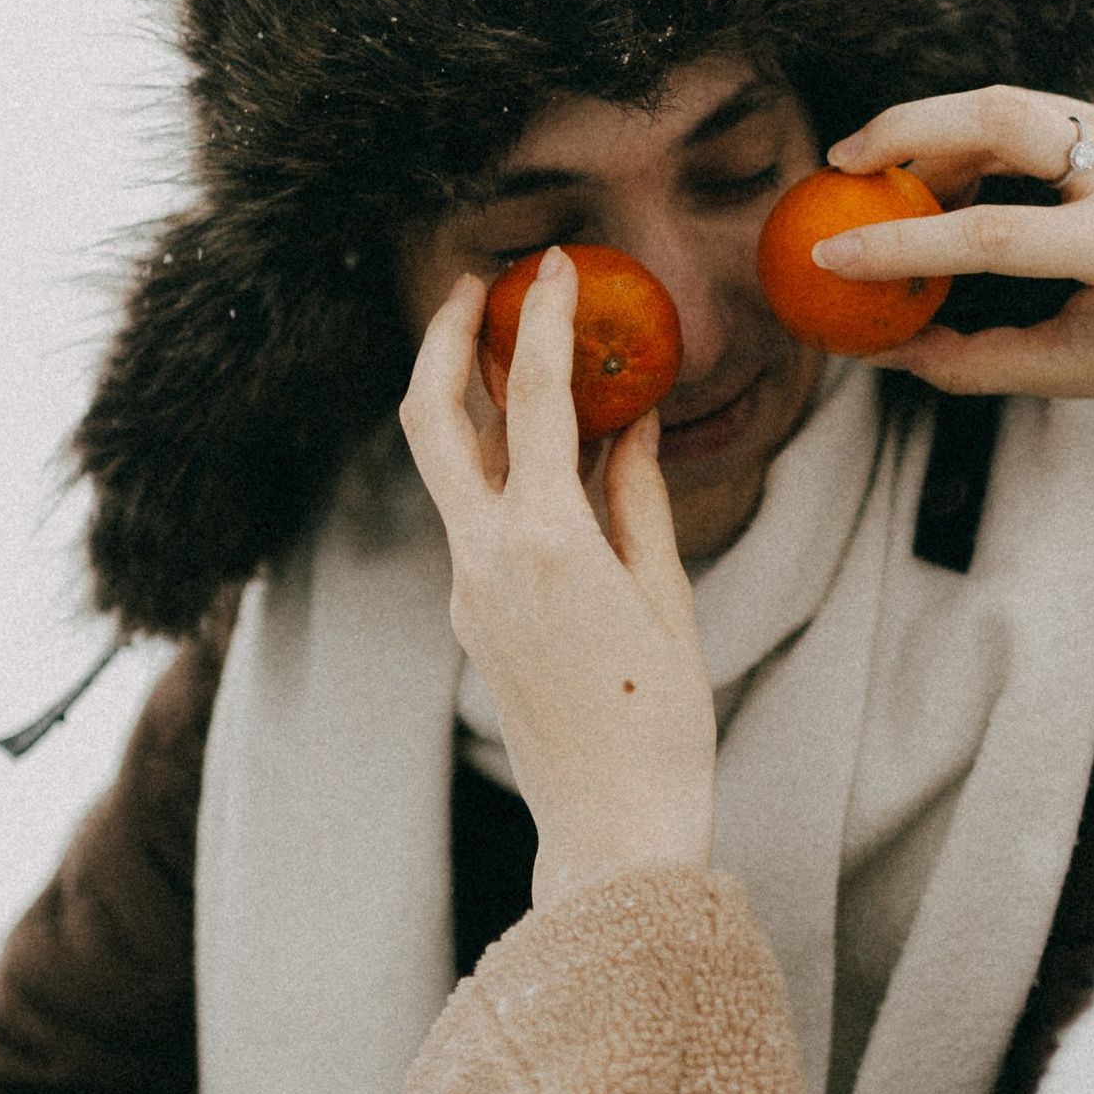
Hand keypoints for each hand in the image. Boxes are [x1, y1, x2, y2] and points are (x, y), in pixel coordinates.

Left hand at [399, 251, 716, 906]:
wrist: (611, 826)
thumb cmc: (662, 721)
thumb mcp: (665, 597)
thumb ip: (637, 498)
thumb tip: (626, 422)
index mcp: (546, 544)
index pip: (529, 398)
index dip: (542, 318)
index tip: (555, 267)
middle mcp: (486, 558)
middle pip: (428, 417)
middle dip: (441, 339)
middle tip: (471, 287)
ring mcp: (468, 590)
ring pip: (445, 468)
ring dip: (466, 402)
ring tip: (512, 357)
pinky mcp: (473, 616)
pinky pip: (476, 519)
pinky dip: (500, 469)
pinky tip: (549, 458)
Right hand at [815, 85, 1093, 407]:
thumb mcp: (1073, 372)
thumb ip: (974, 361)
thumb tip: (882, 351)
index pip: (992, 234)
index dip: (902, 245)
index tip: (831, 254)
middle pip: (998, 115)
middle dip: (907, 129)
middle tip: (841, 163)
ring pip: (1011, 102)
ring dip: (937, 131)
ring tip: (885, 180)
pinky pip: (1034, 112)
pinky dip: (975, 136)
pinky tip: (940, 173)